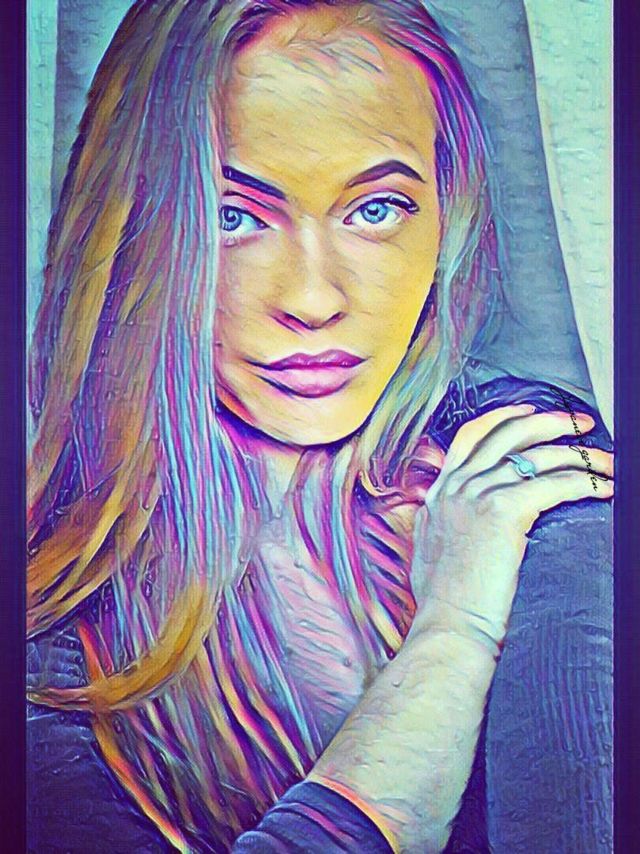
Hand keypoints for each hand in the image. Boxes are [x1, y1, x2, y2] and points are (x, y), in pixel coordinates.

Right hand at [410, 404, 613, 648]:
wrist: (447, 624)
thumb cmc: (444, 601)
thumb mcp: (431, 548)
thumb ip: (441, 521)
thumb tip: (450, 513)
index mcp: (438, 492)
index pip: (471, 436)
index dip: (503, 417)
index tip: (530, 411)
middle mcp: (455, 486)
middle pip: (506, 432)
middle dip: (547, 421)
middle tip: (578, 422)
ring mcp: (475, 496)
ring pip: (534, 455)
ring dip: (576, 453)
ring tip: (604, 459)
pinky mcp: (501, 512)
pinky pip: (553, 484)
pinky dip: (583, 482)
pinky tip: (602, 487)